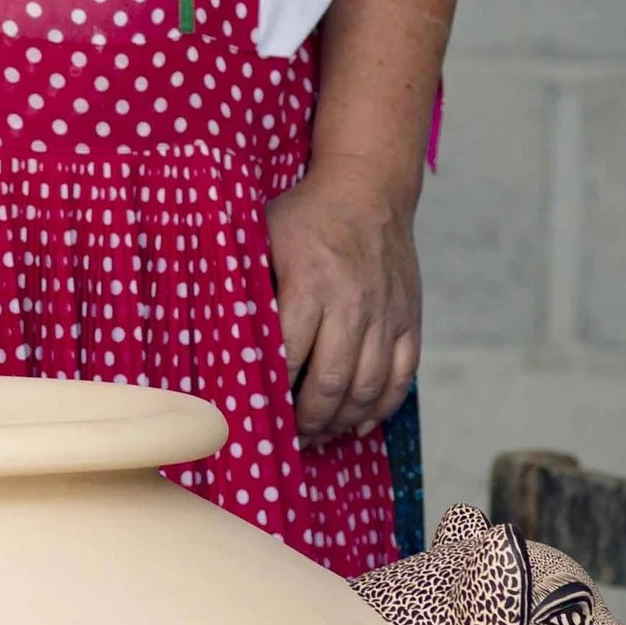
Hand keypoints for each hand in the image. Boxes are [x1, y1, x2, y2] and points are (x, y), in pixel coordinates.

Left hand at [269, 163, 420, 441]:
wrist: (369, 187)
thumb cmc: (305, 217)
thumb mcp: (263, 238)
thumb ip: (247, 286)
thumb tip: (216, 336)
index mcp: (310, 283)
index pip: (288, 355)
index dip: (272, 393)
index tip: (255, 412)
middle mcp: (353, 302)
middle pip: (330, 382)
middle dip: (307, 420)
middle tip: (289, 436)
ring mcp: (386, 313)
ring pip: (368, 387)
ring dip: (341, 421)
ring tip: (319, 433)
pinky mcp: (409, 318)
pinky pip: (402, 376)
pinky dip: (382, 407)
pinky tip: (360, 423)